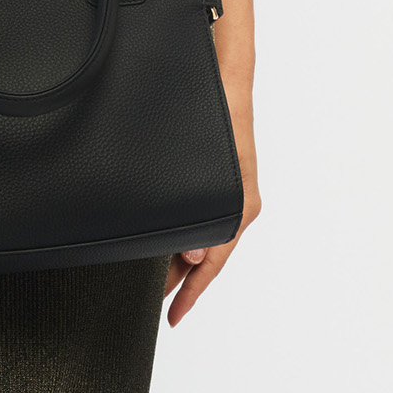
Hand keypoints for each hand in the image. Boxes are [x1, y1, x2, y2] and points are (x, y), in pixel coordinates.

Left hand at [164, 62, 258, 325]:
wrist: (226, 75)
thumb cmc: (220, 113)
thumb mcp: (214, 170)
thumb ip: (201, 217)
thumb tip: (192, 255)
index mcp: (238, 208)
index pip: (212, 264)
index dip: (191, 293)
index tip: (173, 317)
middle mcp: (237, 205)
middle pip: (207, 256)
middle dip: (181, 280)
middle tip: (154, 303)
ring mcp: (229, 192)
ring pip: (203, 238)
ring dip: (180, 258)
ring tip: (153, 278)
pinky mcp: (220, 179)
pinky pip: (203, 218)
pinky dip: (184, 234)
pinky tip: (166, 237)